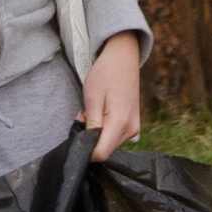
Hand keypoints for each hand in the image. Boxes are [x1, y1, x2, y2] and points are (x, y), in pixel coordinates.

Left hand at [79, 32, 142, 161]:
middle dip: (90, 139)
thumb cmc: (106, 74)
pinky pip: (115, 136)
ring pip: (109, 144)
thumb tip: (86, 145)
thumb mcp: (92, 98)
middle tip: (83, 116)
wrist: (123, 58)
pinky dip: (105, 130)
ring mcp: (134, 128)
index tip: (77, 134)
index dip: (85, 150)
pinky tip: (101, 113)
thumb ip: (90, 125)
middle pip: (105, 150)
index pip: (101, 154)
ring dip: (97, 134)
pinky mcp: (133, 125)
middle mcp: (131, 130)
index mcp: (120, 123)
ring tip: (93, 111)